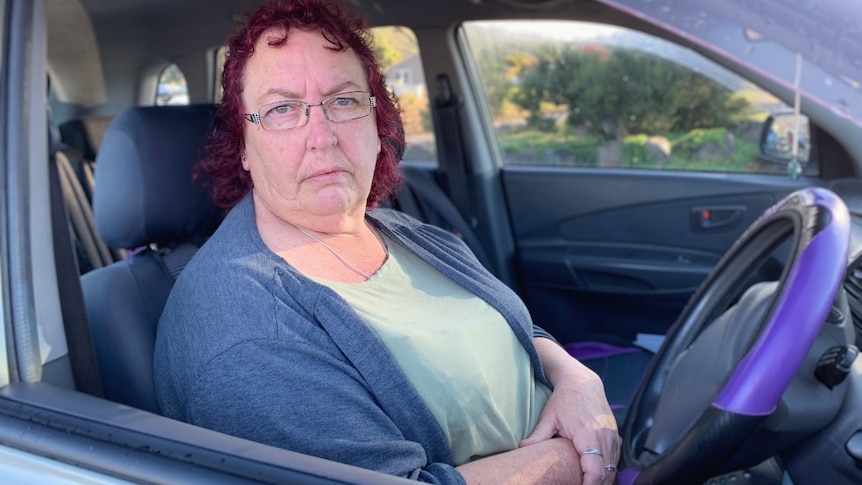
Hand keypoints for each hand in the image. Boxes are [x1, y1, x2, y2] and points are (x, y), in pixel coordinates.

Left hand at [521, 339, 619, 484]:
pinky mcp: (615, 437)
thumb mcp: (549, 417)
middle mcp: (604, 438)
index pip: (595, 470)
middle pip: (606, 474)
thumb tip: (521, 448)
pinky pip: (615, 460)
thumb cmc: (565, 399)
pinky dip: (608, 470)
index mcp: (588, 435)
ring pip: (613, 469)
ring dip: (602, 480)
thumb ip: (538, 435)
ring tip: (585, 483)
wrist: (583, 382)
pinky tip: (595, 476)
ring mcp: (613, 438)